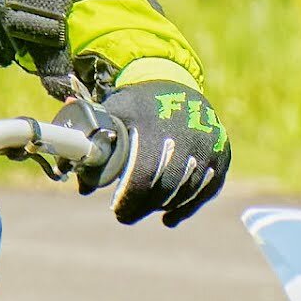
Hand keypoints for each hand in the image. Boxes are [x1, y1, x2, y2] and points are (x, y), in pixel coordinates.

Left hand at [66, 73, 229, 226]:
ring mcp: (209, 144)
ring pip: (188, 190)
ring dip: (164, 205)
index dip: (131, 199)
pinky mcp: (222, 152)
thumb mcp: (113, 113)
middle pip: (167, 186)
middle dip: (144, 206)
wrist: (174, 82)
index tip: (118, 211)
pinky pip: (208, 189)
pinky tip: (169, 218)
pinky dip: (188, 207)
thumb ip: (94, 144)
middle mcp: (188, 133)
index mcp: (156, 124)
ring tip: (146, 207)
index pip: (145, 174)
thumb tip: (77, 181)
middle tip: (127, 215)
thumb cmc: (137, 105)